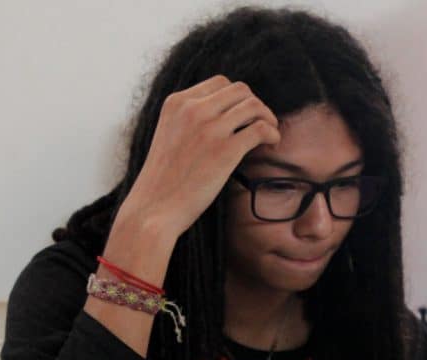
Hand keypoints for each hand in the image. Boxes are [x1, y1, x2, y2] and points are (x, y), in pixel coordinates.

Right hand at [114, 75, 280, 239]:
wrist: (154, 208)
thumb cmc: (163, 181)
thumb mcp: (169, 136)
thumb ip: (189, 121)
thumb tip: (223, 119)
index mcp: (177, 102)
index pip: (219, 83)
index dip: (237, 98)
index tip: (243, 116)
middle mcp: (193, 109)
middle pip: (240, 90)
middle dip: (255, 105)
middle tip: (261, 124)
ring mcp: (209, 128)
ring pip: (253, 105)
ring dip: (268, 117)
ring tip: (270, 135)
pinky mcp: (225, 150)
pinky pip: (260, 129)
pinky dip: (272, 133)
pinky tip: (272, 144)